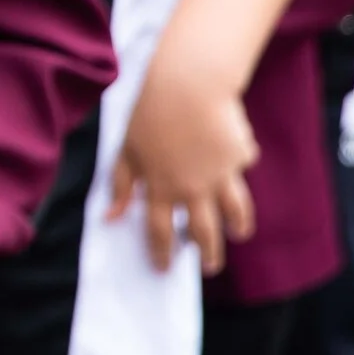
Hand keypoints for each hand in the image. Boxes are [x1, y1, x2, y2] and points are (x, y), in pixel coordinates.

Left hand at [109, 65, 256, 275]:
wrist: (188, 84)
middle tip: (208, 267)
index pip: (160, 232)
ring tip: (236, 234)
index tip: (164, 270)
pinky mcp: (240, 155)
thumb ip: (119, 185)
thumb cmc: (148, 113)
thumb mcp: (124, 150)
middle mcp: (193, 188)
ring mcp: (221, 174)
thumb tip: (109, 218)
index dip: (162, 254)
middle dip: (207, 255)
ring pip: (235, 212)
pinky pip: (244, 165)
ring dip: (237, 227)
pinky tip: (240, 166)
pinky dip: (242, 166)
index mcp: (161, 188)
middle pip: (203, 232)